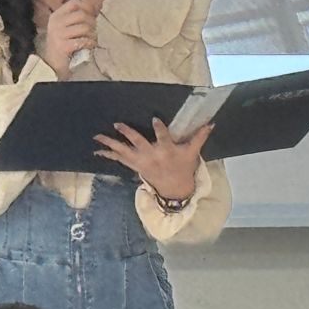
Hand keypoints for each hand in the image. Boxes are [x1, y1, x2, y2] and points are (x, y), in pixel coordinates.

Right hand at [38, 0, 97, 78]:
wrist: (52, 65)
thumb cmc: (63, 43)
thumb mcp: (66, 25)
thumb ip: (75, 12)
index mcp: (56, 15)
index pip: (74, 2)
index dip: (86, 6)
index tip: (91, 14)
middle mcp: (56, 23)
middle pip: (82, 14)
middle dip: (92, 22)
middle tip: (93, 30)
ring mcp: (58, 34)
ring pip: (85, 27)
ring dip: (92, 34)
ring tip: (91, 39)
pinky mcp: (63, 46)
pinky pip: (84, 40)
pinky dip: (90, 43)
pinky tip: (89, 46)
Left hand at [94, 119, 212, 201]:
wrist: (175, 190)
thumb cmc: (183, 168)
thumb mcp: (192, 153)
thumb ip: (199, 137)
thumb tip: (211, 122)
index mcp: (167, 151)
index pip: (163, 137)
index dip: (159, 128)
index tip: (154, 118)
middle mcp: (152, 156)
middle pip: (138, 143)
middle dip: (127, 133)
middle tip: (117, 124)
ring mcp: (141, 162)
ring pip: (124, 152)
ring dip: (110, 144)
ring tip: (97, 136)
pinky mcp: (135, 166)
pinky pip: (120, 160)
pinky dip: (108, 155)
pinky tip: (97, 151)